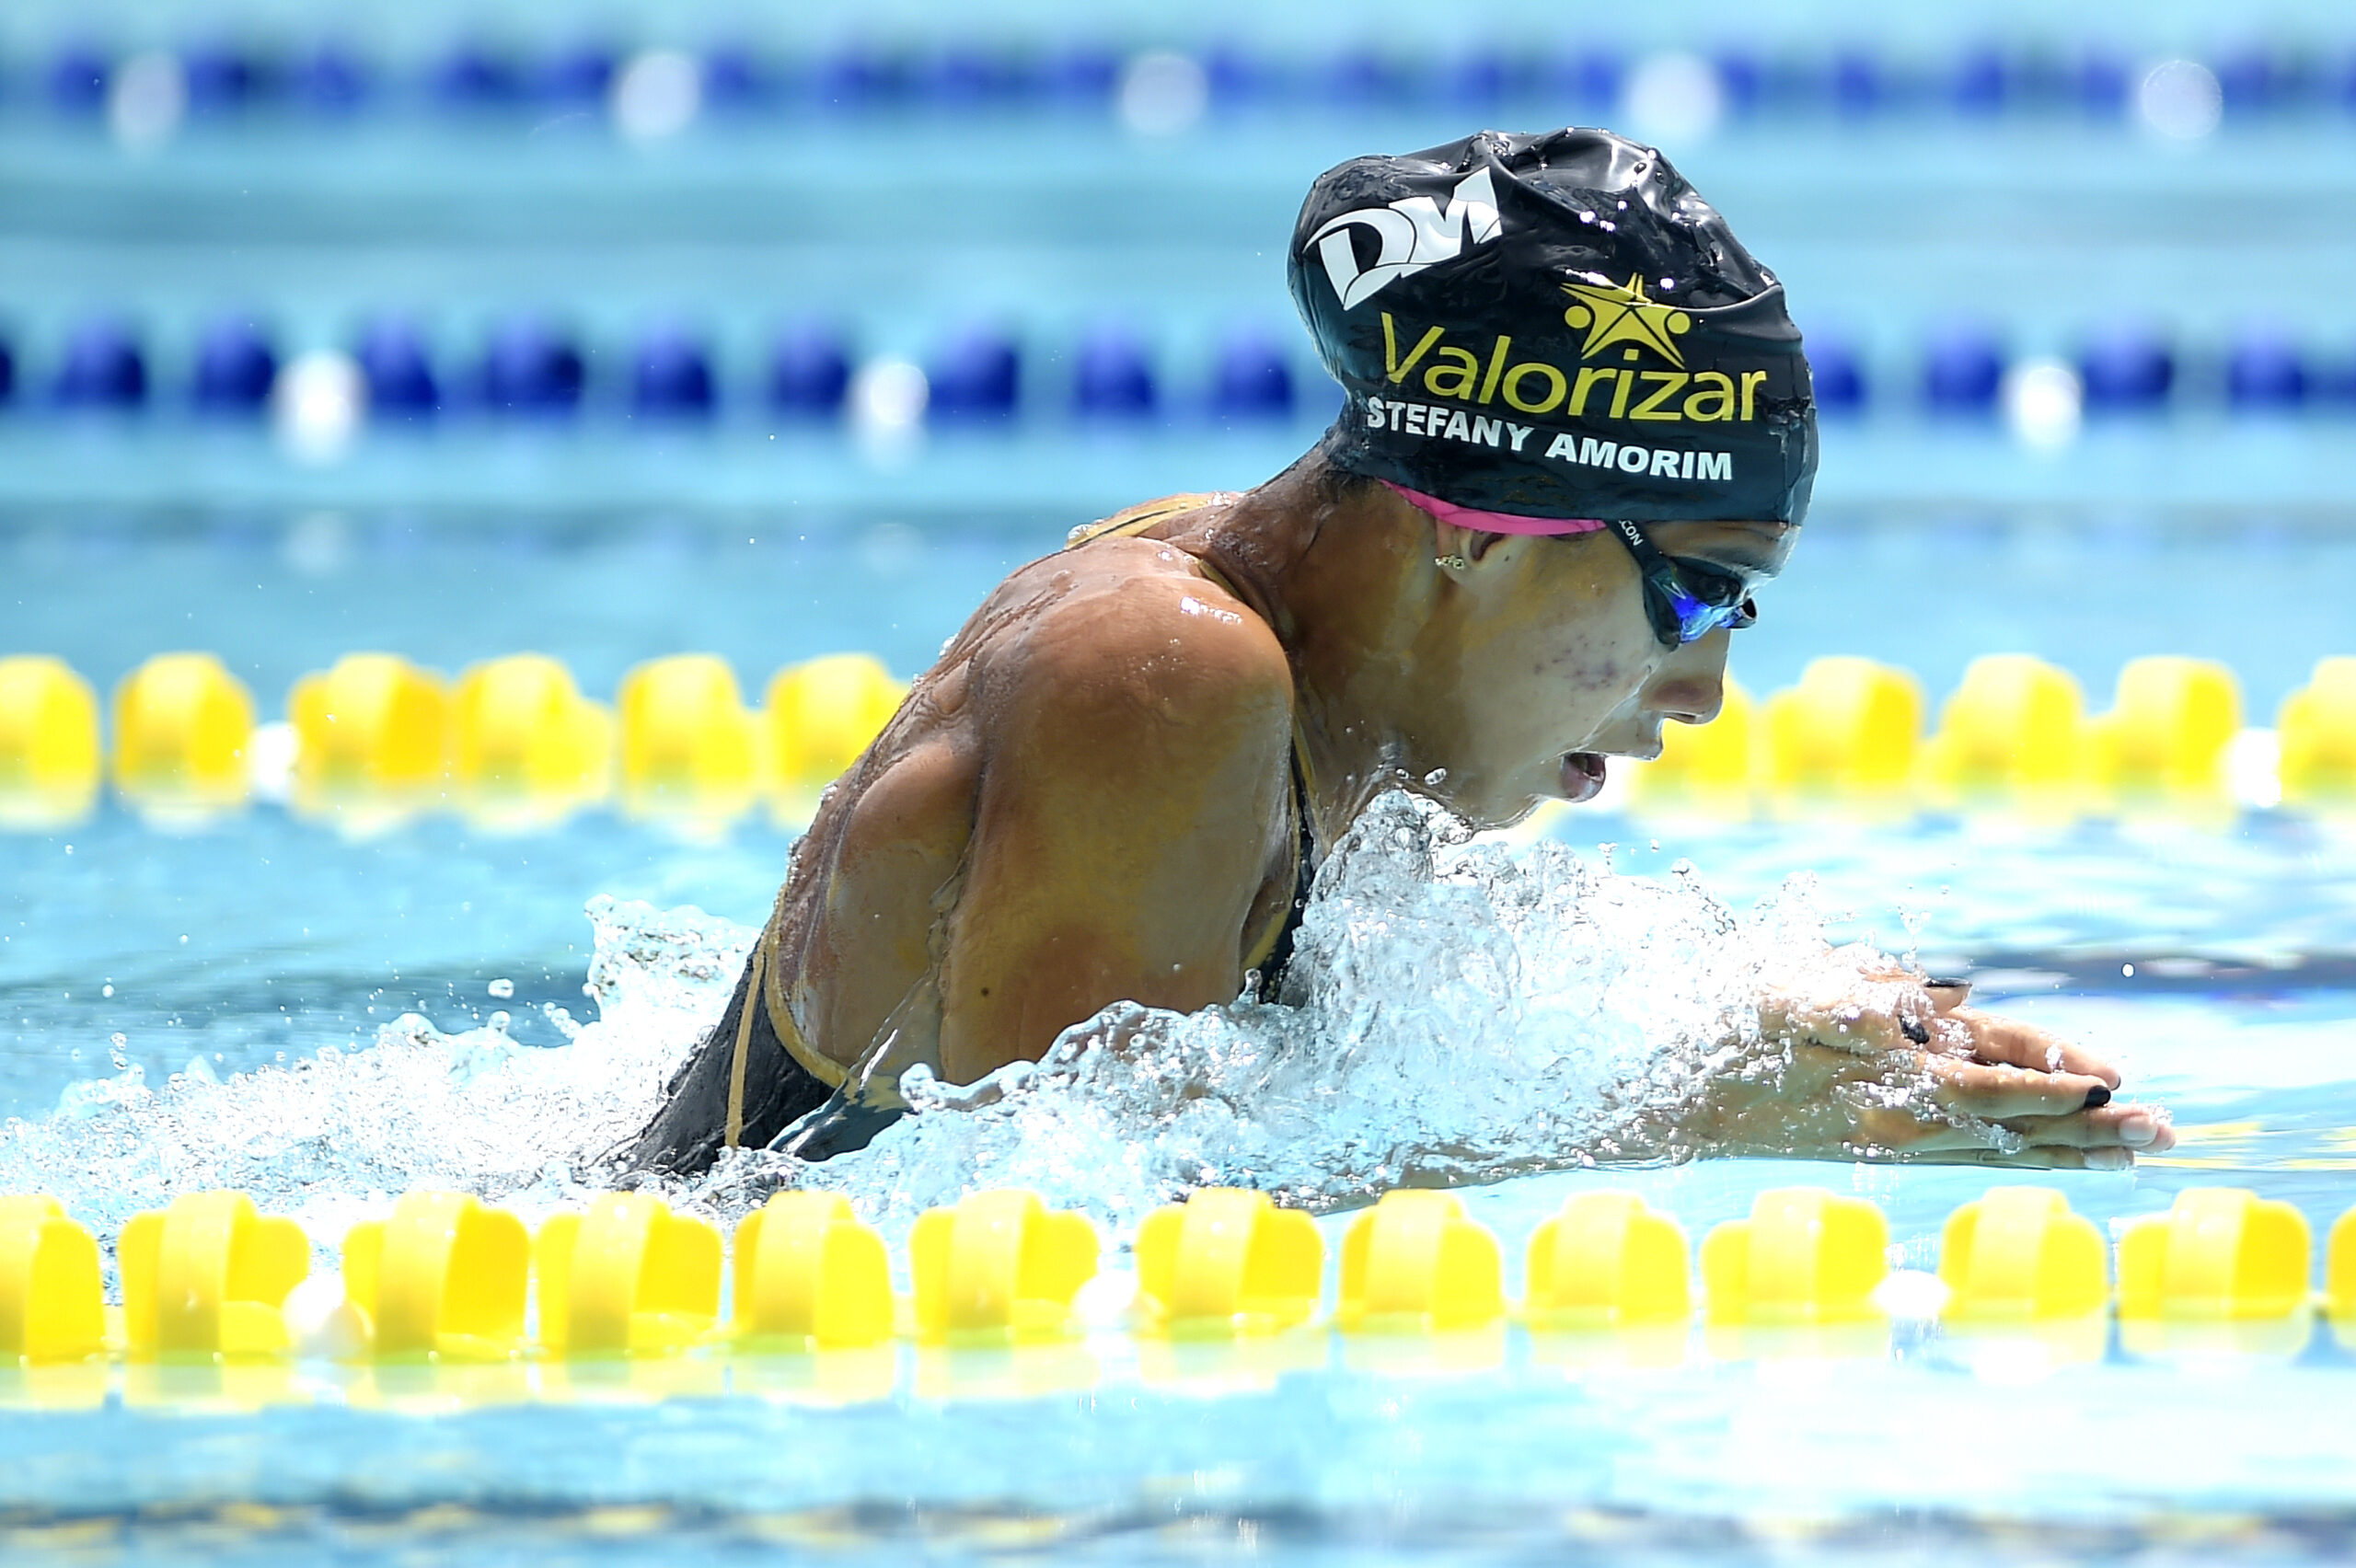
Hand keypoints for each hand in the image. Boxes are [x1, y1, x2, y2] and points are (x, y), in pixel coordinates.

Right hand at [1684, 953, 2173, 1168]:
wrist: (1681, 1103)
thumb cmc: (1732, 1040)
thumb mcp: (1790, 1003)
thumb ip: (1866, 1003)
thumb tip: (1942, 1001)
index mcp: (1889, 1087)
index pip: (1991, 1087)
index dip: (2051, 1085)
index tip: (2112, 1084)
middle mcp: (1907, 1123)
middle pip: (2018, 1127)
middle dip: (2092, 1129)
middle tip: (2165, 1134)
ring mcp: (1900, 1139)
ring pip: (2005, 1144)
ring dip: (2075, 1148)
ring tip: (2138, 1151)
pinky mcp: (1889, 1143)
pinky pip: (1974, 1149)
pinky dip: (2027, 1151)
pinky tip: (2057, 1153)